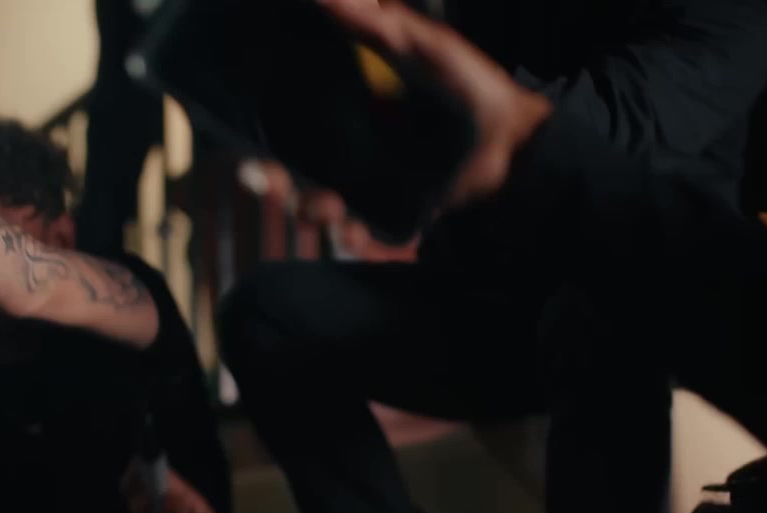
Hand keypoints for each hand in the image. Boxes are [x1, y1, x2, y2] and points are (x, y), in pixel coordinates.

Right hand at [251, 0, 552, 248]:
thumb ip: (368, 21)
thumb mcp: (416, 44)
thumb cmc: (469, 85)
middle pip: (293, 174)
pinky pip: (364, 232)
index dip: (265, 141)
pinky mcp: (397, 215)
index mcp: (348, 111)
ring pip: (321, 207)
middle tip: (270, 179)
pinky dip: (356, 235)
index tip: (251, 146)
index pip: (290, 129)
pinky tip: (358, 232)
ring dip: (313, 210)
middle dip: (274, 183)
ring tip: (328, 208)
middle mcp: (352, 151)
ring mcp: (373, 186)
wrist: (515, 140)